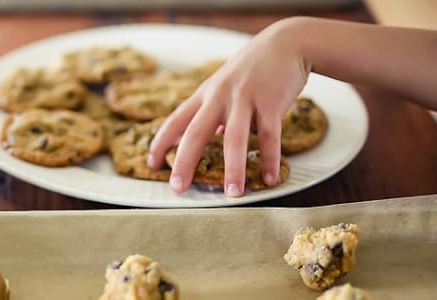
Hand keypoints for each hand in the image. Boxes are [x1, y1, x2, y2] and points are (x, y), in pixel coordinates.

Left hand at [146, 18, 311, 195]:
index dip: (161, 142)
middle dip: (185, 161)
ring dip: (233, 168)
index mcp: (205, 94)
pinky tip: (269, 179)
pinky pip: (269, 136)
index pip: (176, 120)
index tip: (151, 164)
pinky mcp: (271, 102)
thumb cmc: (251, 70)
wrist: (285, 43)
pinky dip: (270, 159)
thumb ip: (214, 112)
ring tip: (232, 193)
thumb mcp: (224, 86)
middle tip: (178, 188)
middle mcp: (220, 96)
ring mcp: (245, 98)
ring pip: (234, 138)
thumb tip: (205, 141)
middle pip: (196, 132)